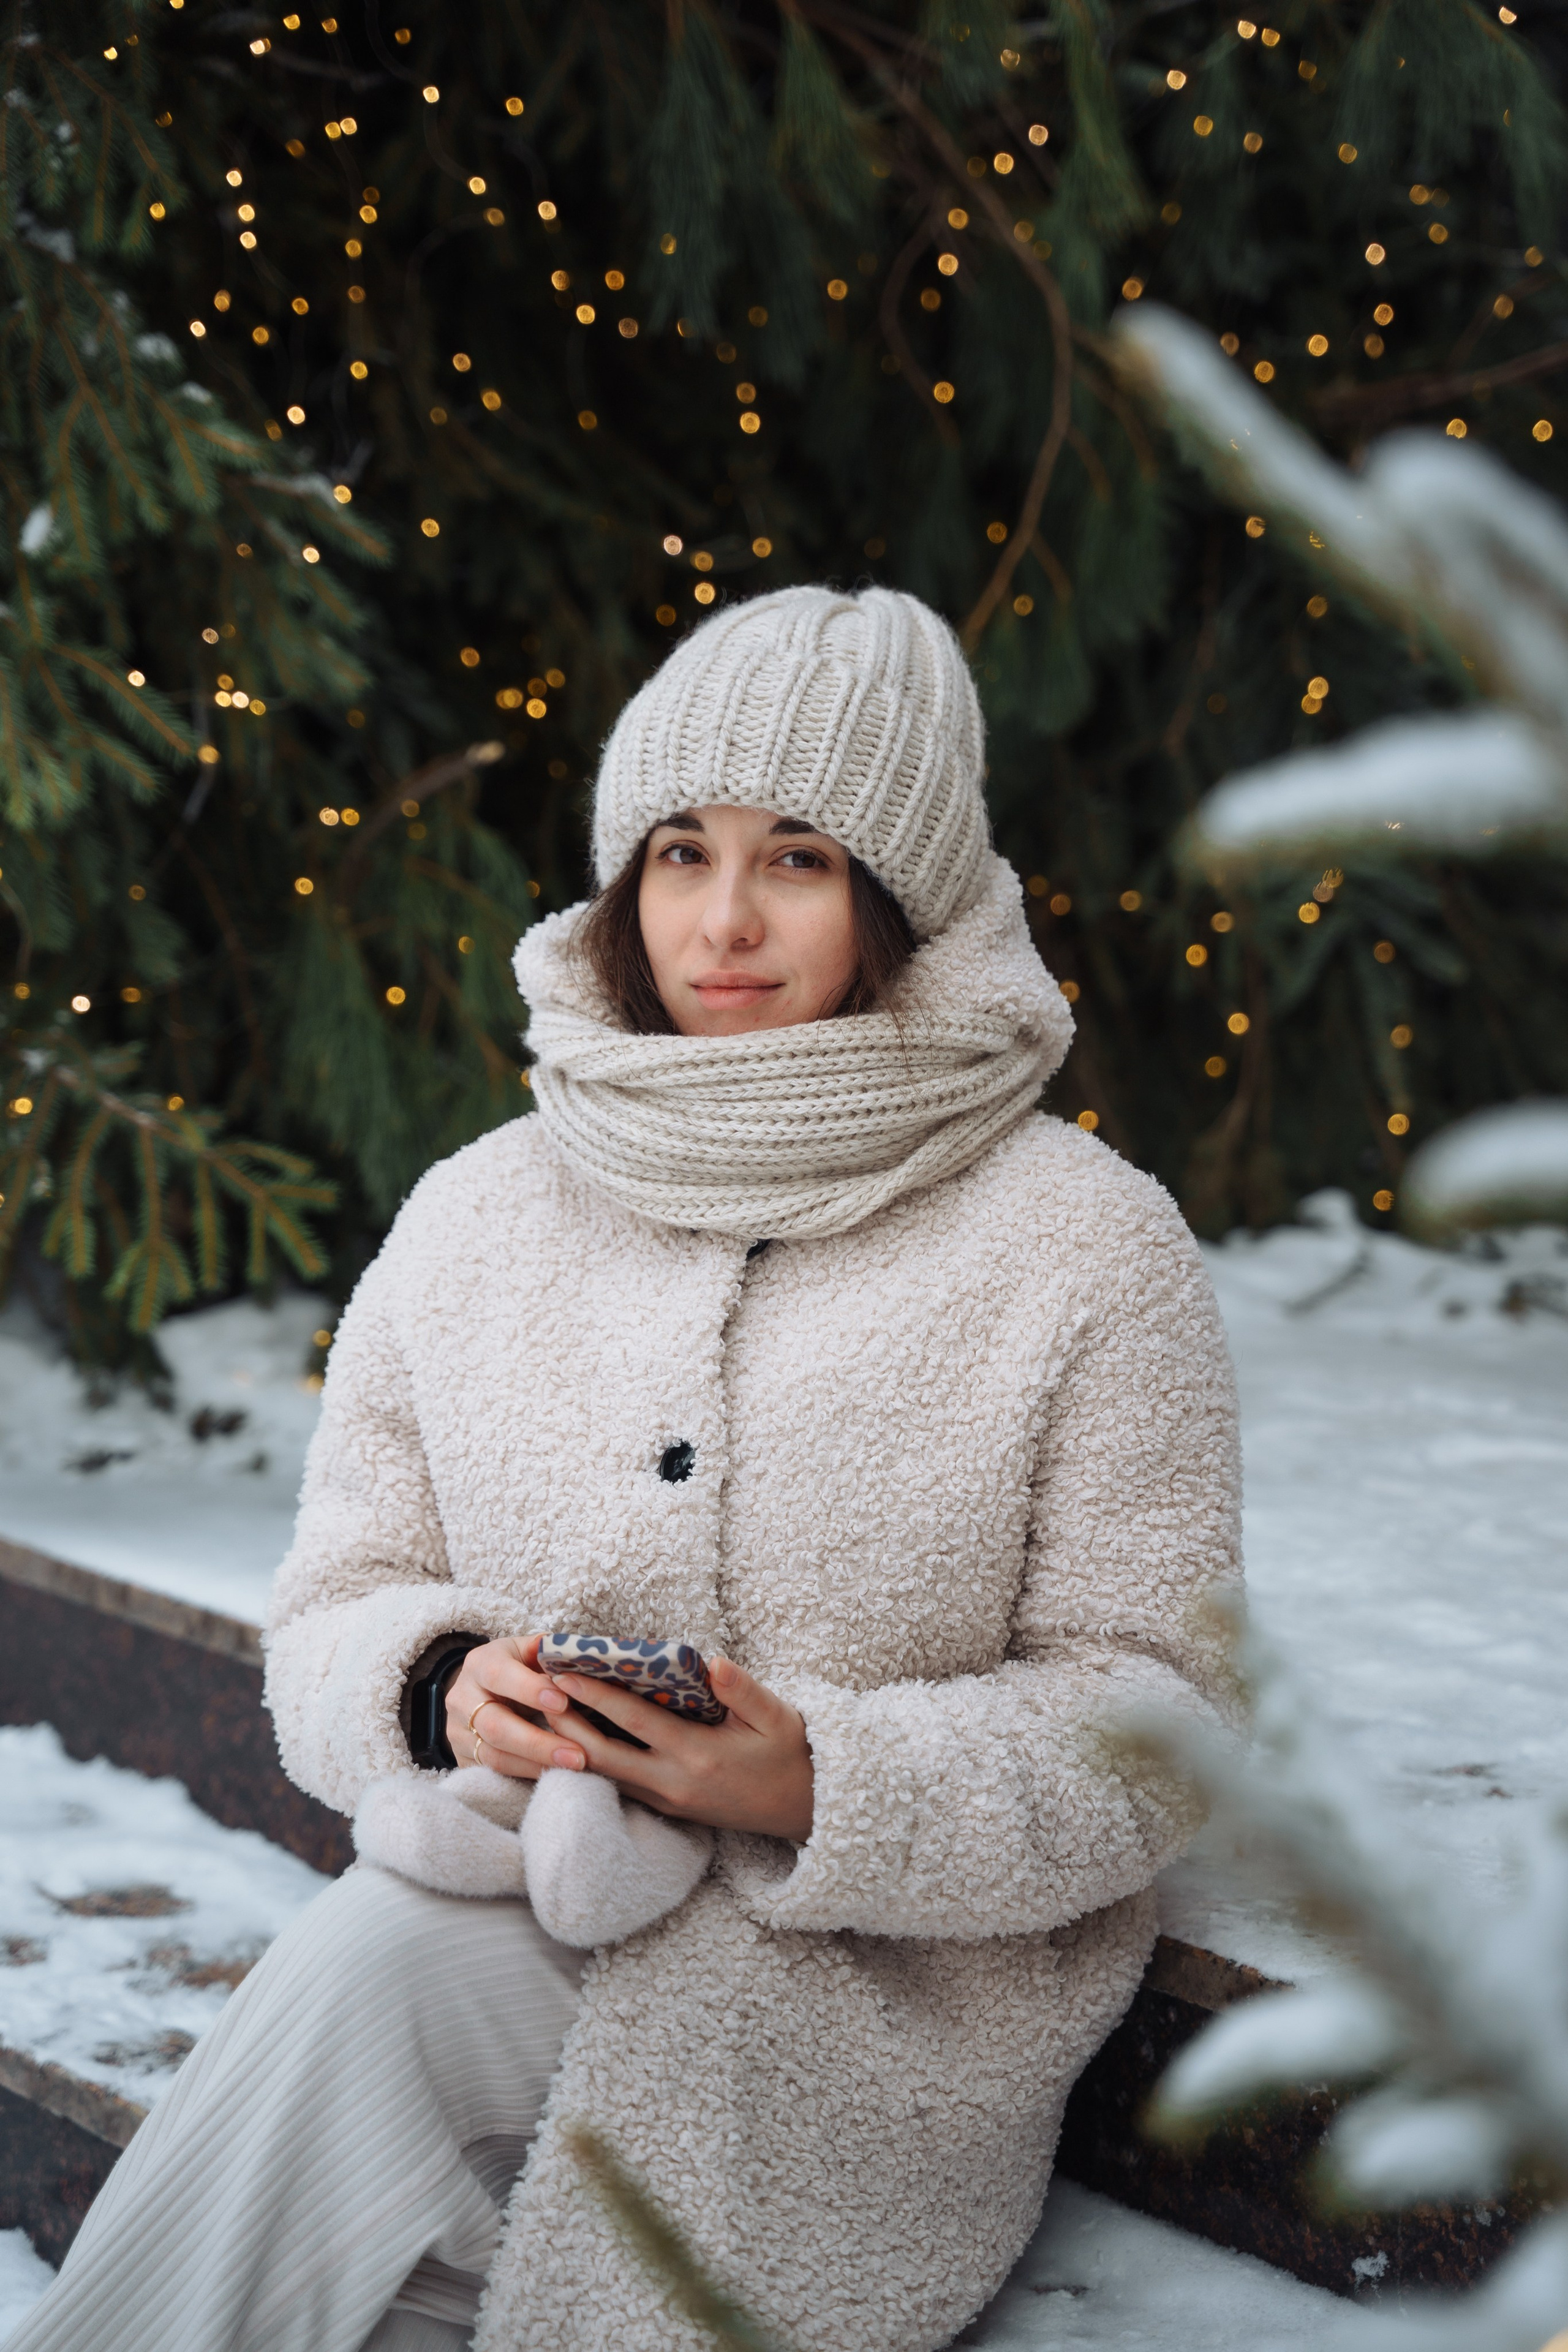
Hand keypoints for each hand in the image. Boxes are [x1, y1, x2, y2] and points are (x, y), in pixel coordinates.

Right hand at [445, 1635, 589, 1780]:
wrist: (481, 1691)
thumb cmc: (516, 1669)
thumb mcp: (527, 1652)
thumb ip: (549, 1652)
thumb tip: (577, 1655)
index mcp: (480, 1664)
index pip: (500, 1676)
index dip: (530, 1690)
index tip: (563, 1702)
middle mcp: (462, 1699)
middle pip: (496, 1726)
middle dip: (539, 1742)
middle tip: (577, 1754)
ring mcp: (458, 1733)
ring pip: (494, 1756)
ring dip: (536, 1765)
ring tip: (573, 1767)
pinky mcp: (462, 1758)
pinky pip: (492, 1774)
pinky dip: (525, 1776)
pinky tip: (553, 1776)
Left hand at [543, 1655, 814, 1842]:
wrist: (804, 1807)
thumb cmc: (788, 1753)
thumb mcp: (775, 1716)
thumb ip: (742, 1689)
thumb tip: (713, 1661)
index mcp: (696, 1755)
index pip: (633, 1722)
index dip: (595, 1696)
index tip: (564, 1673)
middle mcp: (672, 1783)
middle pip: (602, 1755)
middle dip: (567, 1724)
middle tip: (537, 1692)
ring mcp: (667, 1801)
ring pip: (605, 1776)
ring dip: (573, 1746)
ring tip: (546, 1713)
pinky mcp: (668, 1810)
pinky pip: (620, 1786)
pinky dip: (595, 1763)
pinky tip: (577, 1742)